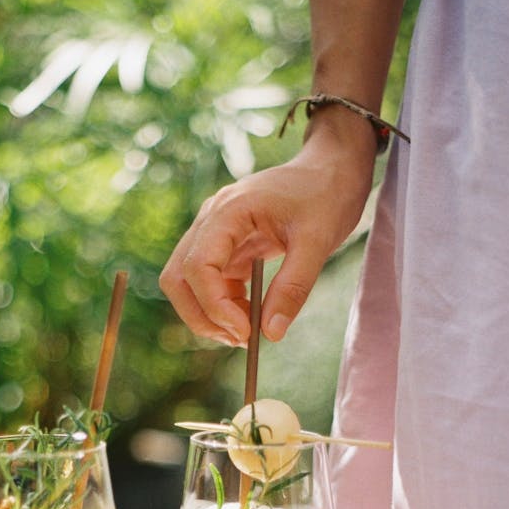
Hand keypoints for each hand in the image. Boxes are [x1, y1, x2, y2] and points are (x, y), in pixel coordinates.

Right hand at [159, 123, 375, 345]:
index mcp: (229, 210)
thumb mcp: (317, 242)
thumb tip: (270, 333)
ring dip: (209, 314)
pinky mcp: (225, 247)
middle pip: (177, 278)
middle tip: (239, 339)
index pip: (198, 267)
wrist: (331, 170)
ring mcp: (214, 234)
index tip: (246, 332)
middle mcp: (212, 220)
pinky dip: (223, 306)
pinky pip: (209, 283)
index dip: (215, 306)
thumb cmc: (326, 195)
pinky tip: (251, 313)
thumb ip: (293, 288)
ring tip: (249, 329)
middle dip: (202, 316)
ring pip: (187, 284)